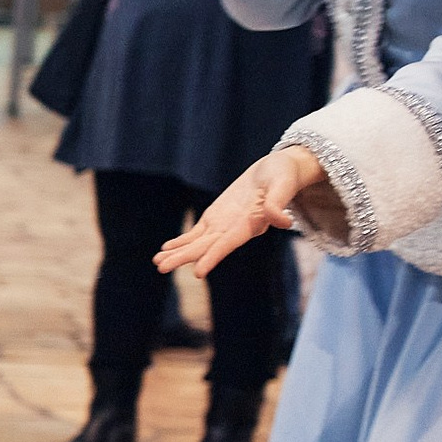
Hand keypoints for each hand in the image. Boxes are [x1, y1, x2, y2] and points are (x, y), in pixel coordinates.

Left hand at [156, 145, 324, 276]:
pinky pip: (197, 232)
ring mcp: (225, 225)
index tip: (198, 272)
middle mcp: (236, 230)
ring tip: (157, 262)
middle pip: (207, 247)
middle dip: (184, 257)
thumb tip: (284, 222)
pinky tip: (166, 248)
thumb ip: (278, 203)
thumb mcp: (283, 184)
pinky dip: (182, 240)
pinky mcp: (217, 217)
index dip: (213, 256)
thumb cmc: (283, 175)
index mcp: (251, 225)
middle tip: (162, 268)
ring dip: (178, 252)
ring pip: (198, 242)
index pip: (228, 243)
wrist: (278, 169)